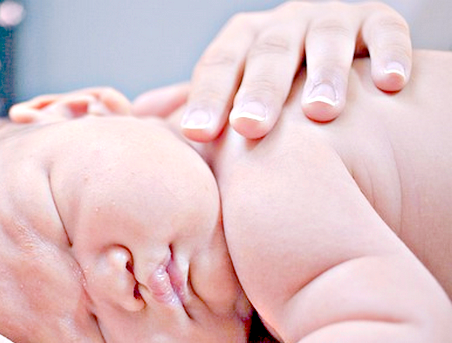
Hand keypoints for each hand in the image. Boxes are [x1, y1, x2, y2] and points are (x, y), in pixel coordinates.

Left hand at [132, 1, 411, 140]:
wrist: (322, 50)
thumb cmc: (263, 83)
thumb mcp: (227, 86)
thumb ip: (189, 100)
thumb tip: (137, 117)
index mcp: (239, 42)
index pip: (217, 67)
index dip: (206, 98)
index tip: (197, 135)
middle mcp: (280, 27)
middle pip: (266, 55)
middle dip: (258, 91)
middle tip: (250, 128)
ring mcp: (327, 21)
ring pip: (324, 42)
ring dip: (324, 75)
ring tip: (321, 112)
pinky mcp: (373, 22)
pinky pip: (384, 31)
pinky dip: (388, 53)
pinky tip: (391, 83)